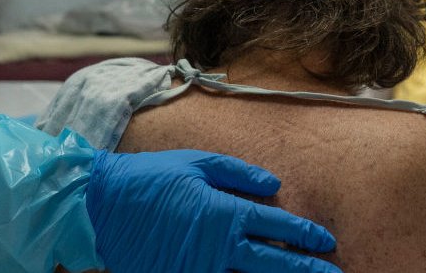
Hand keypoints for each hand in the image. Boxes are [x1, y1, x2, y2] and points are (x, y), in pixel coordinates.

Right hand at [86, 149, 341, 272]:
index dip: (304, 233)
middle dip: (307, 269)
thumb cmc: (149, 178)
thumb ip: (237, 173)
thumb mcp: (195, 164)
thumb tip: (273, 184)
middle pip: (274, 262)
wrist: (100, 207)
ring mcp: (200, 268)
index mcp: (223, 212)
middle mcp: (218, 245)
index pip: (276, 224)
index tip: (325, 241)